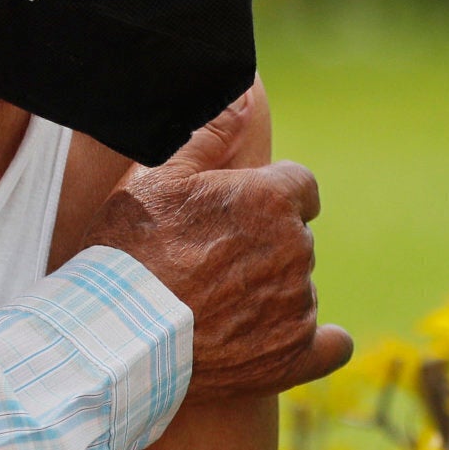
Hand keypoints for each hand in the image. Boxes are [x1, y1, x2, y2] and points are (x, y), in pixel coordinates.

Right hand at [84, 84, 352, 398]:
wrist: (118, 339)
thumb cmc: (129, 254)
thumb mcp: (157, 180)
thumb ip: (208, 137)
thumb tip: (243, 95)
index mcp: (269, 201)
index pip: (300, 187)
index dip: (271, 199)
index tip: (242, 216)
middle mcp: (294, 250)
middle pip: (295, 239)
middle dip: (265, 246)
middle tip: (213, 264)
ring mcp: (296, 305)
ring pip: (299, 289)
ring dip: (272, 293)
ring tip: (217, 307)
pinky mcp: (293, 354)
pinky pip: (330, 346)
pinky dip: (317, 344)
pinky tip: (297, 342)